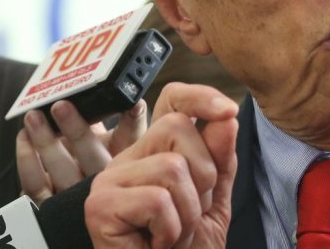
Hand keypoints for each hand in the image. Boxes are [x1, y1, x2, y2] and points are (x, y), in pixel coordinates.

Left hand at [16, 99, 146, 204]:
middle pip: (91, 155)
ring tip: (34, 117)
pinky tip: (24, 138)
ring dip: (45, 140)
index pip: (133, 139)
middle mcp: (103, 180)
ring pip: (60, 169)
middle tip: (61, 106)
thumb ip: (122, 121)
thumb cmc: (100, 165)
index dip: (133, 120)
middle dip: (76, 129)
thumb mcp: (117, 143)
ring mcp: (75, 195)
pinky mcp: (49, 205)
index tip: (132, 103)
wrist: (82, 209)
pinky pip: (35, 184)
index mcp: (125, 161)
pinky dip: (26, 159)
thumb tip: (126, 96)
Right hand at [84, 83, 238, 248]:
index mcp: (155, 151)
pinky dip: (170, 230)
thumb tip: (226, 115)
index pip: (173, 101)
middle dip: (204, 175)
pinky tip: (157, 244)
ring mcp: (110, 180)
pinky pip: (157, 200)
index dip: (200, 96)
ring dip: (188, 211)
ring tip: (174, 234)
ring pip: (172, 166)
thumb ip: (220, 158)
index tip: (228, 109)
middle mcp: (128, 158)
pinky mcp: (101, 206)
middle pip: (179, 128)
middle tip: (190, 212)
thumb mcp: (213, 198)